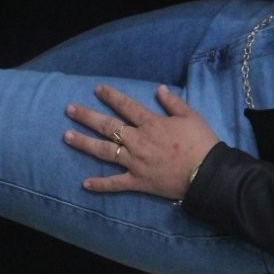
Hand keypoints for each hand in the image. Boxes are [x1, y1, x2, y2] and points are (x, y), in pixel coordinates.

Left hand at [64, 84, 218, 200]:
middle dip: (87, 117)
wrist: (205, 173)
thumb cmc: (200, 142)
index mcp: (151, 124)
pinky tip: (85, 184)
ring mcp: (135, 162)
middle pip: (108, 126)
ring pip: (105, 152)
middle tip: (70, 110)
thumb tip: (159, 89)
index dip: (111, 96)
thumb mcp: (191, 116)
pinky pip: (115, 183)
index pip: (126, 106)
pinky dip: (100, 185)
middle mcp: (138, 141)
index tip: (97, 89)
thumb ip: (173, 102)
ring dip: (85, 143)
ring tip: (67, 137)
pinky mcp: (137, 181)